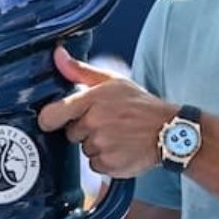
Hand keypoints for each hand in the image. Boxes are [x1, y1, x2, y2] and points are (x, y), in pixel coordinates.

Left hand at [39, 46, 174, 177]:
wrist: (169, 131)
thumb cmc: (139, 104)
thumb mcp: (112, 81)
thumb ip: (80, 71)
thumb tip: (58, 54)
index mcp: (92, 100)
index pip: (51, 115)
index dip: (50, 119)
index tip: (55, 120)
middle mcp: (94, 123)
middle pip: (71, 133)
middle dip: (84, 129)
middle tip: (106, 122)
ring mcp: (101, 145)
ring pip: (84, 149)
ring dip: (96, 144)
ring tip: (117, 134)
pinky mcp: (109, 164)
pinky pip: (95, 165)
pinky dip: (105, 159)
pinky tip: (120, 148)